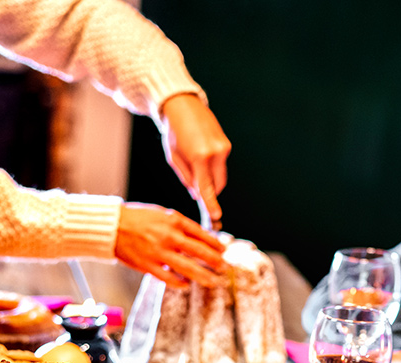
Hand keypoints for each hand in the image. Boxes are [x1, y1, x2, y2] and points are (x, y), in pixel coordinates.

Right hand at [115, 202, 226, 288]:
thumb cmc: (137, 219)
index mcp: (174, 221)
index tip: (223, 251)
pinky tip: (187, 285)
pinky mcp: (149, 266)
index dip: (215, 244)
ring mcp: (159, 252)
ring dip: (204, 276)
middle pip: (199, 252)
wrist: (112, 226)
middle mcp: (169, 236)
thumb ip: (180, 225)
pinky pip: (169, 278)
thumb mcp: (162, 214)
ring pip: (188, 268)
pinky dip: (180, 283)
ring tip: (214, 282)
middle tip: (224, 268)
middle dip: (215, 261)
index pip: (201, 234)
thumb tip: (200, 237)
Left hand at [159, 93, 230, 229]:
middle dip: (207, 190)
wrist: (183, 105)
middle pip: (216, 185)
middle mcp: (215, 153)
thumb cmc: (173, 132)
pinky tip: (200, 154)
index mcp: (199, 157)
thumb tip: (198, 194)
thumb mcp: (174, 158)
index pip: (207, 188)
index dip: (211, 205)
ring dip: (210, 178)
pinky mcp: (226, 144)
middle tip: (196, 189)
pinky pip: (221, 165)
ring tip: (195, 163)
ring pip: (220, 176)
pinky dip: (212, 166)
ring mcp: (223, 148)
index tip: (215, 219)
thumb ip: (187, 178)